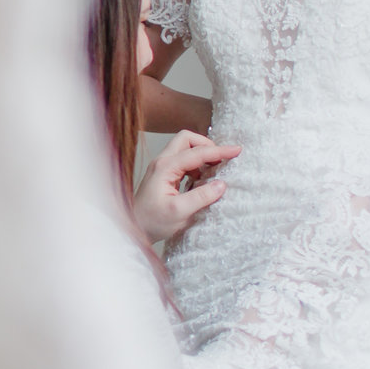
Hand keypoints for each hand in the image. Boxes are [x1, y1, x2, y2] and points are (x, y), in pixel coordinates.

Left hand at [132, 130, 238, 247]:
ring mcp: (162, 167)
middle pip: (187, 140)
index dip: (219, 151)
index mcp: (165, 167)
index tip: (237, 151)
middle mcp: (162, 162)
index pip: (196, 152)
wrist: (132, 228)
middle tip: (222, 159)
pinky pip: (183, 161)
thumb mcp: (179, 212)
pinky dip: (196, 166)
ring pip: (185, 149)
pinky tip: (202, 181)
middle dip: (207, 145)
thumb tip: (222, 184)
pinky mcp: (164, 175)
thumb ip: (201, 197)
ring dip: (202, 156)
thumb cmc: (151, 221)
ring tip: (215, 172)